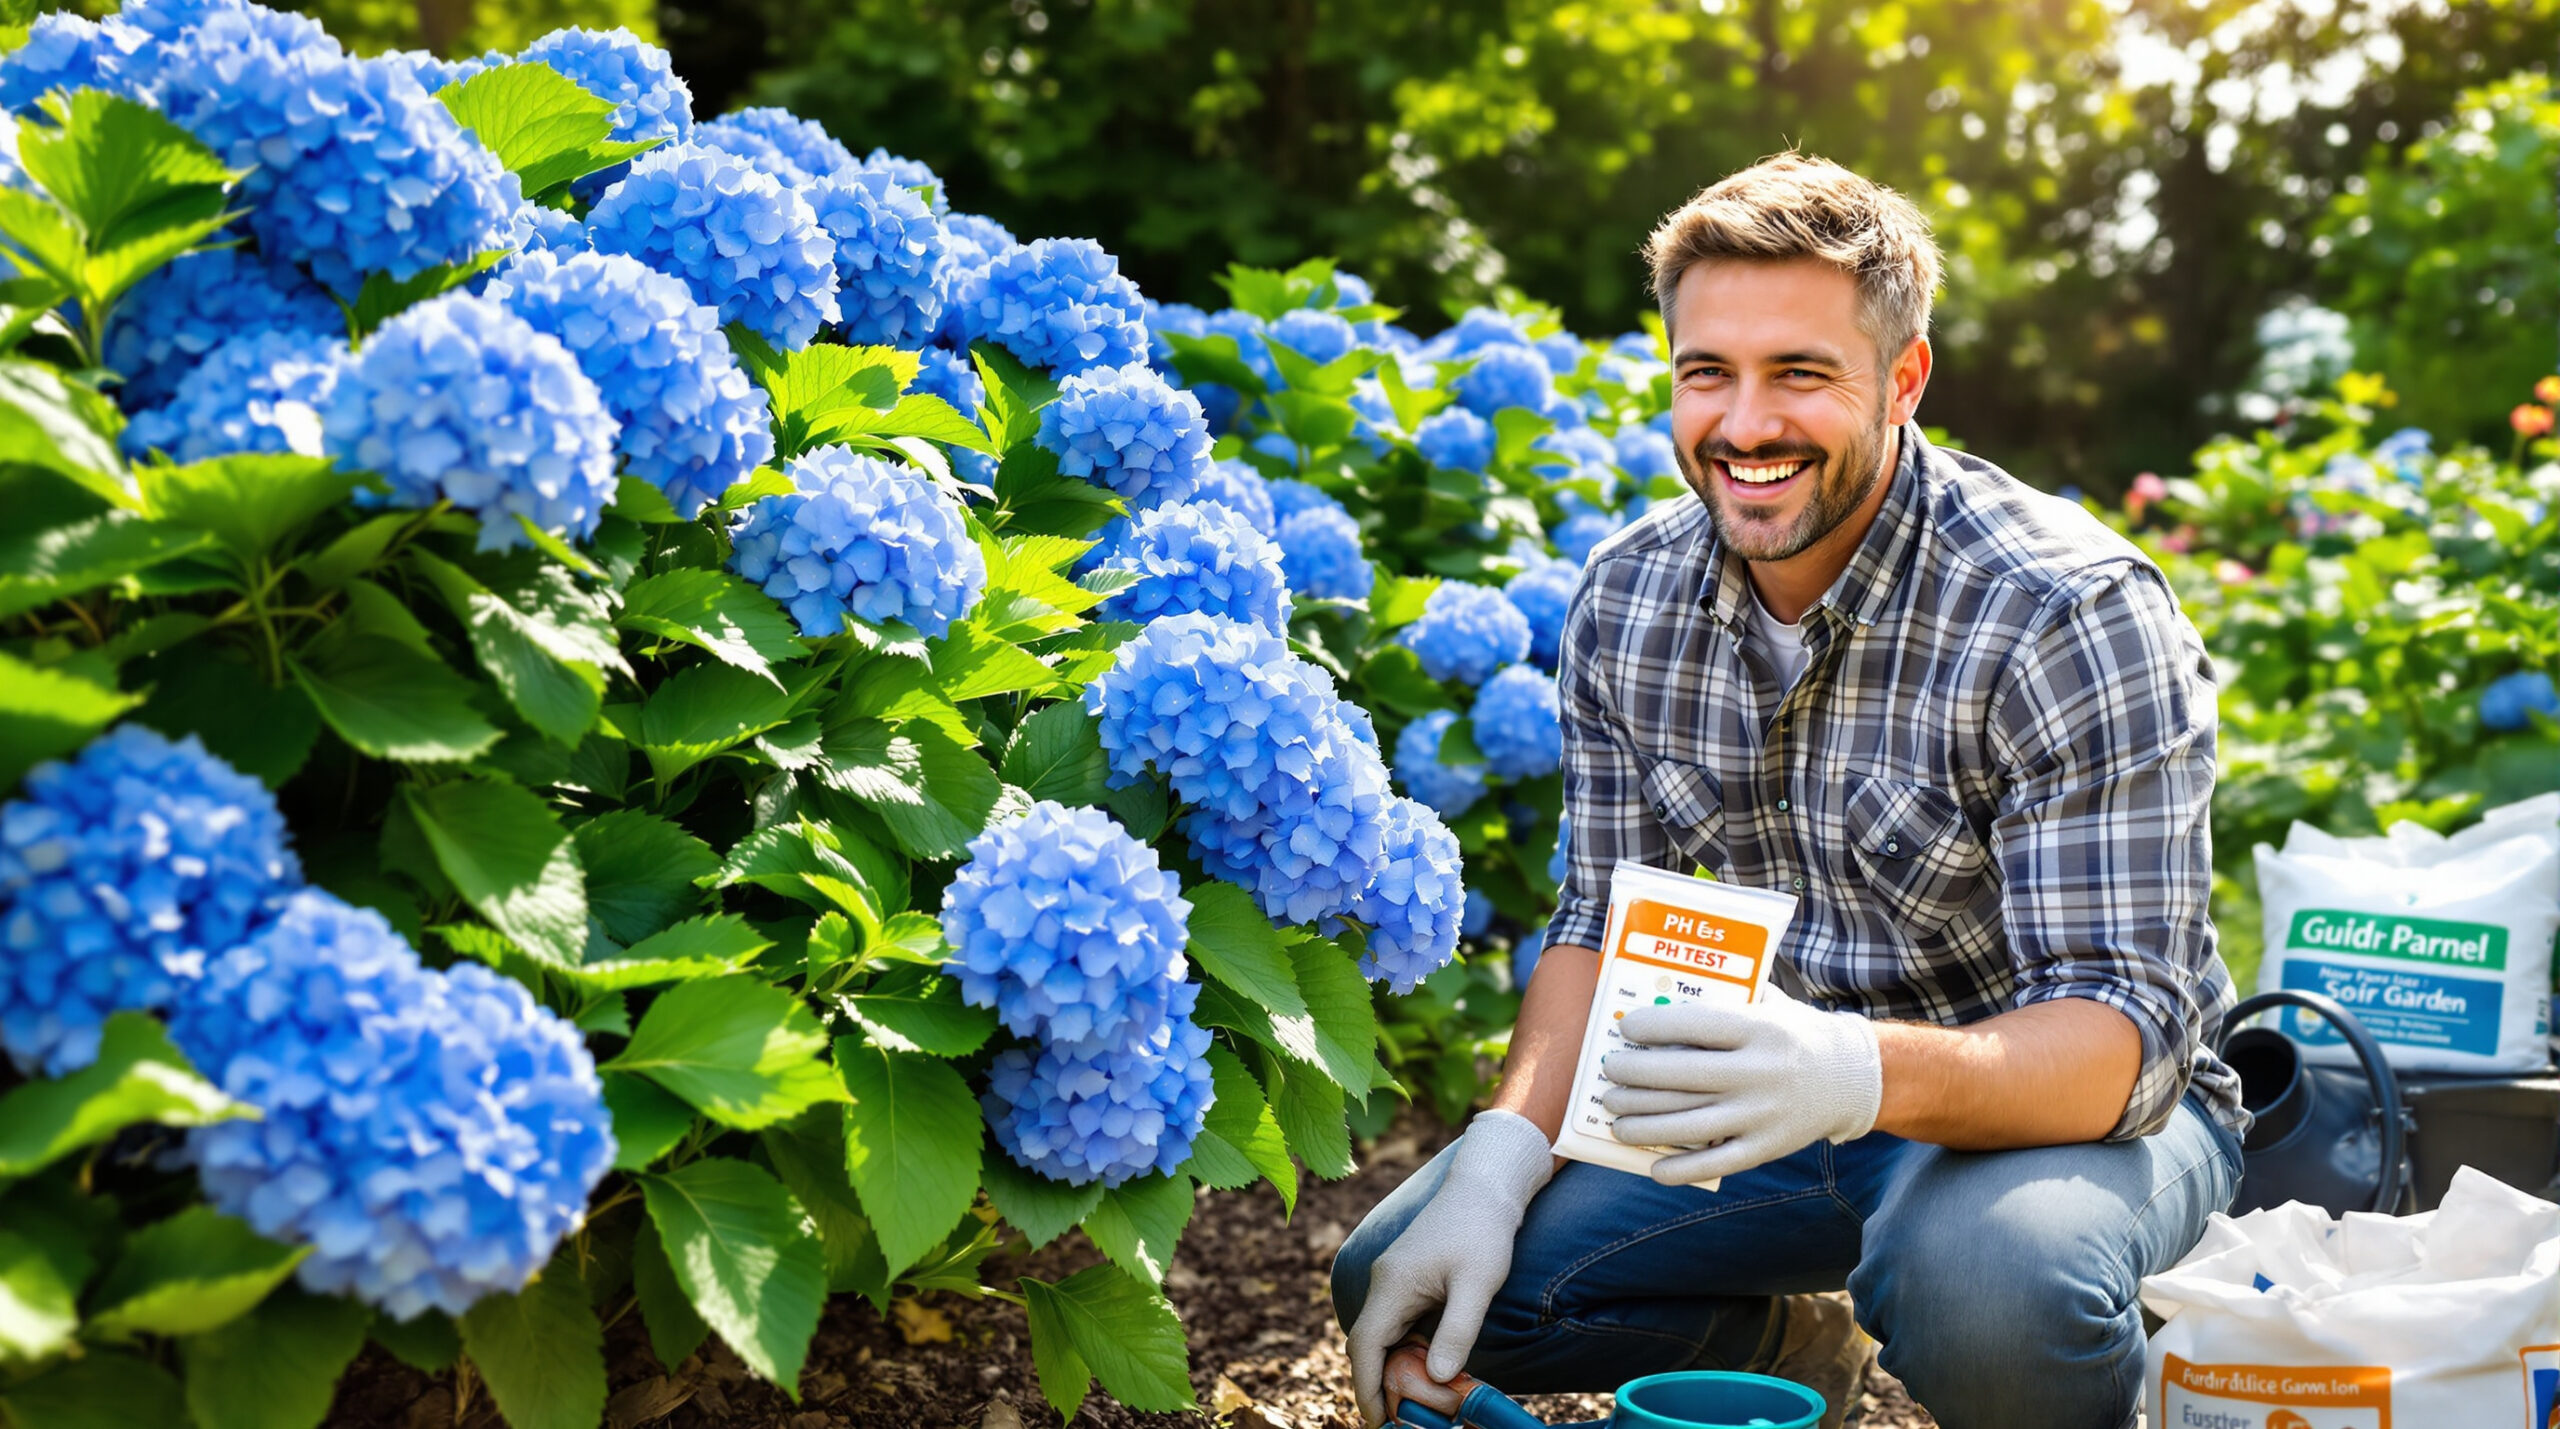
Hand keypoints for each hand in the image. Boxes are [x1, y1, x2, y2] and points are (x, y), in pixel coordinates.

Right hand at [1346, 1110, 1553, 1426]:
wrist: (1486, 1186)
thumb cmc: (1483, 1230)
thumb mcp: (1477, 1284)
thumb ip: (1456, 1331)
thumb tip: (1437, 1378)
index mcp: (1393, 1285)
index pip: (1365, 1346)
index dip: (1366, 1387)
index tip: (1378, 1420)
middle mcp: (1384, 1284)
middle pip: (1369, 1346)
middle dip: (1381, 1385)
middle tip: (1407, 1417)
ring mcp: (1394, 1280)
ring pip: (1383, 1337)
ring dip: (1396, 1369)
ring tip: (1423, 1401)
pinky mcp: (1407, 1280)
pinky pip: (1397, 1324)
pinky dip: (1408, 1351)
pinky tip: (1431, 1367)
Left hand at [1599, 984, 1881, 1185]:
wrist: (1851, 1078)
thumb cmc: (1793, 1034)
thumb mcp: (1769, 1003)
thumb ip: (1726, 996)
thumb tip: (1663, 992)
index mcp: (1758, 1029)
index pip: (1692, 1025)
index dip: (1651, 1026)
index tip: (1626, 1028)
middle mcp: (1759, 1072)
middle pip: (1680, 1077)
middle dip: (1633, 1075)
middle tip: (1611, 1073)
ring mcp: (1762, 1114)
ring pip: (1688, 1125)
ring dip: (1642, 1124)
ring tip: (1616, 1119)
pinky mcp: (1766, 1148)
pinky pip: (1716, 1163)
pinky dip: (1680, 1169)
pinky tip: (1653, 1167)